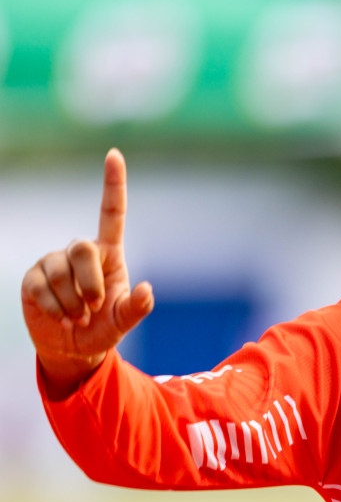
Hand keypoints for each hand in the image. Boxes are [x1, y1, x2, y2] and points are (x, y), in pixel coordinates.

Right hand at [21, 149, 153, 395]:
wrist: (73, 346)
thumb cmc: (104, 328)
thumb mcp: (125, 321)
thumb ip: (137, 308)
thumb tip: (147, 290)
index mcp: (109, 254)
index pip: (111, 213)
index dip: (113, 184)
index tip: (114, 154)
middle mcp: (80, 252)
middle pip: (82, 248)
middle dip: (90, 283)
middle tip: (94, 307)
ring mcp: (54, 262)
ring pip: (61, 272)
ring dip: (73, 303)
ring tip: (78, 317)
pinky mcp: (33, 278)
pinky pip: (42, 288)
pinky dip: (56, 309)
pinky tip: (62, 318)